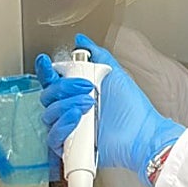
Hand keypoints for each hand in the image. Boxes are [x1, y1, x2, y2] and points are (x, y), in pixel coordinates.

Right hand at [36, 33, 185, 184]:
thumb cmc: (133, 108)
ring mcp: (69, 128)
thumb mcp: (115, 74)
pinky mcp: (70, 147)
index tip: (47, 62)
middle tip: (86, 88)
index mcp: (77, 92)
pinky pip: (53, 137)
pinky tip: (77, 119)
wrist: (141, 135)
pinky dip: (62, 126)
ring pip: (49, 115)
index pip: (52, 80)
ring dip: (65, 106)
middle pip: (48, 96)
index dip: (46, 70)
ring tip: (88, 105)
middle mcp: (70, 110)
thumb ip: (97, 55)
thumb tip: (81, 39)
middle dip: (63, 88)